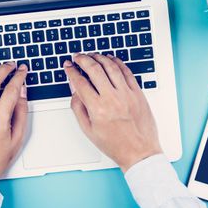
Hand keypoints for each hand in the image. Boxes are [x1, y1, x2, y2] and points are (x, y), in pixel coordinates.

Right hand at [63, 53, 161, 172]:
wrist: (139, 152)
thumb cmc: (115, 144)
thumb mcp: (88, 130)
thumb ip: (78, 108)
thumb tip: (75, 90)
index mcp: (97, 109)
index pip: (80, 82)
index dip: (72, 71)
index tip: (68, 66)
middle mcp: (112, 99)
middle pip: (94, 69)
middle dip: (83, 59)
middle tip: (78, 56)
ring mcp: (126, 94)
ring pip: (111, 67)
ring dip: (99, 57)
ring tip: (92, 55)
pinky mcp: (138, 93)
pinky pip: (127, 72)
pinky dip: (117, 63)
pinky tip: (111, 60)